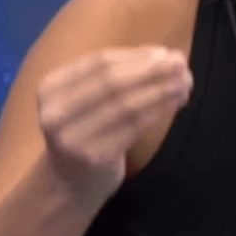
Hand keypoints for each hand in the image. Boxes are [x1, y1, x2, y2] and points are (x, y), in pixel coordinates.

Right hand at [37, 46, 192, 205]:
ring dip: (161, 91)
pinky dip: (157, 111)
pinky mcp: (93, 158)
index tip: (166, 53)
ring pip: (126, 105)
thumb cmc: (89, 128)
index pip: (99, 62)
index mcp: (50, 88)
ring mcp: (72, 138)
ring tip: (185, 83)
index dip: (137, 55)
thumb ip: (121, 73)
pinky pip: (133, 128)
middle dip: (152, 71)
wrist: (71, 182)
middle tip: (181, 65)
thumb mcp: (90, 97)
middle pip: (113, 82)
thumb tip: (166, 55)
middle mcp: (55, 113)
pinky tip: (174, 103)